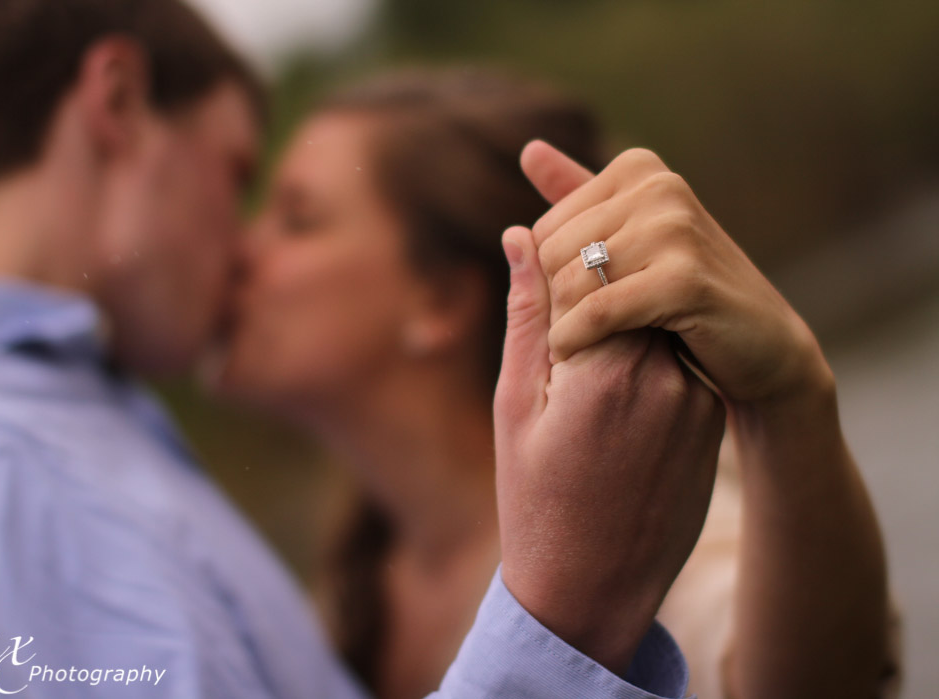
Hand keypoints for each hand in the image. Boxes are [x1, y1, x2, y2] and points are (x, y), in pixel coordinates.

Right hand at [493, 224, 724, 675]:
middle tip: (559, 294)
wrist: (593, 589)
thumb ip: (525, 314)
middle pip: (629, 284)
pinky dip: (643, 350)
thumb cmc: (535, 499)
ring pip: (654, 316)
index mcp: (605, 366)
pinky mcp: (709, 416)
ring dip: (620, 312)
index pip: (589, 267)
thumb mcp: (514, 404)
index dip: (559, 253)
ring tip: (582, 356)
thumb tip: (520, 235)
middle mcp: (664, 373)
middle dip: (592, 277)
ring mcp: (695, 396)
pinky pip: (675, 356)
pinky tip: (611, 392)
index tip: (538, 256)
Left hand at [521, 142, 831, 412]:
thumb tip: (529, 150)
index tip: (577, 303)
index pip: (543, 229)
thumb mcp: (630, 235)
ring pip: (569, 282)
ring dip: (562, 324)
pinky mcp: (685, 278)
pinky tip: (573, 353)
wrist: (762, 343)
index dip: (549, 276)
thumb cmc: (687, 291)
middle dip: (554, 301)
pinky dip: (574, 338)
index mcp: (639, 168)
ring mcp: (675, 228)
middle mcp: (659, 186)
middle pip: (551, 253)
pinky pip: (596, 311)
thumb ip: (579, 193)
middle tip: (576, 331)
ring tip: (578, 343)